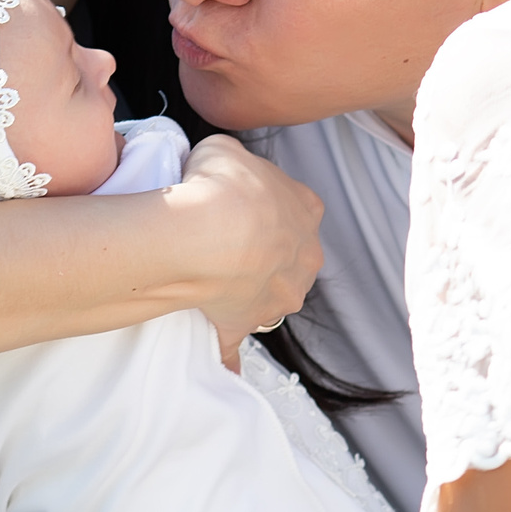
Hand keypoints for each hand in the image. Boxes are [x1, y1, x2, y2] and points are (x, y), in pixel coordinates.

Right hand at [161, 136, 324, 363]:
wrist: (205, 234)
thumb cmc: (220, 184)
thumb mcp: (225, 150)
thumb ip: (232, 161)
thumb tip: (220, 168)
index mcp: (305, 208)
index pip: (297, 207)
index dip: (267, 206)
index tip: (240, 206)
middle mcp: (305, 256)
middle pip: (289, 256)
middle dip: (264, 252)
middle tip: (224, 242)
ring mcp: (281, 295)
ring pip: (269, 296)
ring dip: (248, 292)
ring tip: (209, 280)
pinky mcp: (247, 323)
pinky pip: (237, 343)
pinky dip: (229, 353)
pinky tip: (219, 361)